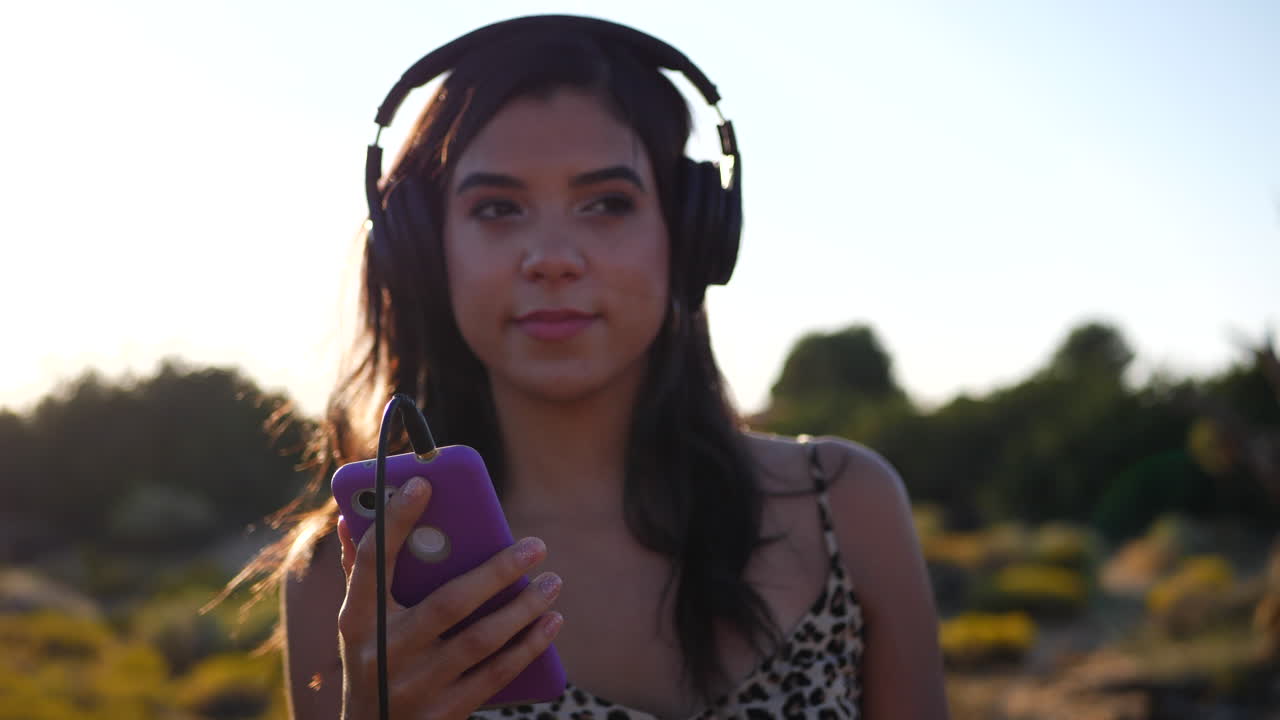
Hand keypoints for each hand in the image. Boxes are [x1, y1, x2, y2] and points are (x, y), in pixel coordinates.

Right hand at [336, 476, 562, 719]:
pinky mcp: (444, 712)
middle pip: (447, 602)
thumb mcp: (356, 624)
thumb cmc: (372, 662)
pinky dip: (528, 647)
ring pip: (480, 639)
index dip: (394, 520)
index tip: (425, 482)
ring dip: (524, 608)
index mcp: (357, 619)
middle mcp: (382, 652)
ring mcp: (414, 686)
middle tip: (536, 547)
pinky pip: (495, 674)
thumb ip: (360, 572)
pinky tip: (551, 623)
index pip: (373, 560)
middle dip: (497, 571)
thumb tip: (350, 516)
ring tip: (552, 583)